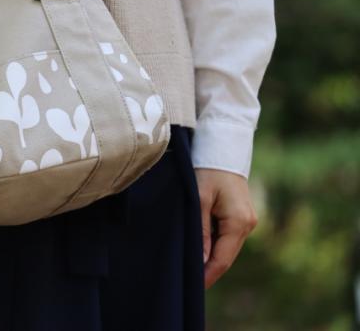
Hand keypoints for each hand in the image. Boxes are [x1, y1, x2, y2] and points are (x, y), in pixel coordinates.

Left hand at [196, 168, 257, 288]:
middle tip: (187, 282)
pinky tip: (198, 249)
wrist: (222, 147)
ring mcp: (247, 220)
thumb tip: (200, 260)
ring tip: (189, 267)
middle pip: (226, 256)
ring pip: (226, 248)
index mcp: (239, 222)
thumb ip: (200, 231)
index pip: (222, 259)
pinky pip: (226, 237)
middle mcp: (248, 224)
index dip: (207, 275)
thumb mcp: (199, 200)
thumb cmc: (207, 170)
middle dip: (208, 269)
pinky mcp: (241, 215)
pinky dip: (214, 245)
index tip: (193, 288)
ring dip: (210, 257)